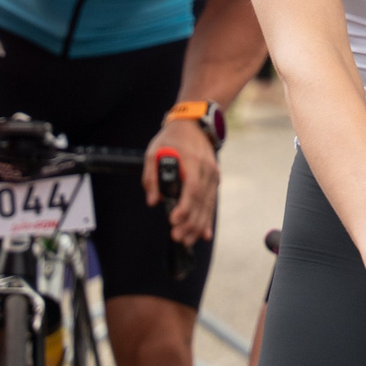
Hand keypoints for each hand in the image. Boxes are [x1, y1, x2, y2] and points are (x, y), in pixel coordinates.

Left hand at [146, 119, 218, 242]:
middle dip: (190, 223)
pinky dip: (207, 219)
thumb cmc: (171, 138)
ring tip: (187, 241)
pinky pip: (211, 202)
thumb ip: (151, 177)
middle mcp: (206, 170)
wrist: (194, 124)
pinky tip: (204, 234)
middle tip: (178, 238)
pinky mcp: (214, 179)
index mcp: (192, 161)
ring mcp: (213, 175)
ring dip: (198, 225)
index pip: (192, 189)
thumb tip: (153, 201)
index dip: (185, 207)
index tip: (173, 220)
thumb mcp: (153, 152)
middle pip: (201, 201)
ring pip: (207, 205)